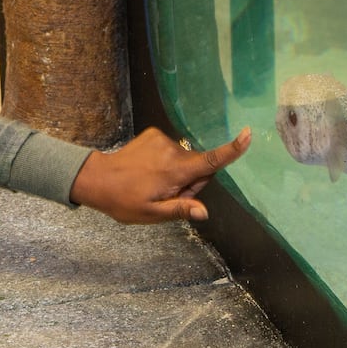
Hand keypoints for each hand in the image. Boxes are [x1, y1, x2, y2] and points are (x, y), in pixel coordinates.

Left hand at [69, 126, 251, 223]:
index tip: (248, 134)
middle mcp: (172, 151)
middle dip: (191, 182)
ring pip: (185, 160)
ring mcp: (162, 139)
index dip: (232, 150)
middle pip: (199, 166)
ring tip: (154, 184)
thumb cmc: (125, 201)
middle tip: (167, 195)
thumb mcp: (153, 214)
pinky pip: (172, 150)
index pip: (210, 161)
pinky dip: (167, 162)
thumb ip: (180, 210)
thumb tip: (204, 212)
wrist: (97, 179)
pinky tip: (149, 171)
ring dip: (178, 173)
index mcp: (174, 171)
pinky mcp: (153, 133)